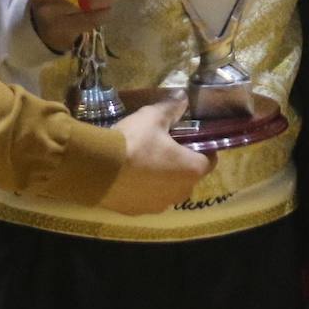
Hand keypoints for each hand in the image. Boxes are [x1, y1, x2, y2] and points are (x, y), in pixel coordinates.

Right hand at [98, 96, 214, 214]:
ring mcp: (158, 205)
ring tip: (144, 162)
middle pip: (188, 177)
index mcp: (191, 170)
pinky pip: (146, 199)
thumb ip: (171, 108)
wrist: (99, 169)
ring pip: (167, 191)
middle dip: (181, 165)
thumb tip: (183, 97)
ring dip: (162, 179)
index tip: (190, 138)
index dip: (202, 149)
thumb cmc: (134, 142)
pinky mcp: (137, 212)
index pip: (209, 161)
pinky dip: (142, 190)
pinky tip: (128, 176)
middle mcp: (180, 192)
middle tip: (165, 147)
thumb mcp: (153, 117)